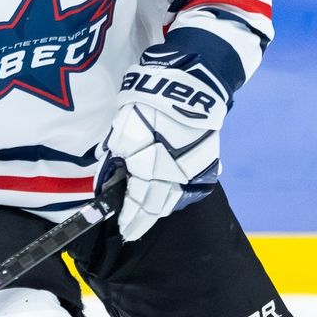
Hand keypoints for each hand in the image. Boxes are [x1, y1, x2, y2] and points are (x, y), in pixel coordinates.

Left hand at [101, 45, 227, 240]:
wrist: (189, 85)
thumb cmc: (147, 105)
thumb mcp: (122, 131)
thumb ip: (115, 160)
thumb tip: (110, 180)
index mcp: (150, 172)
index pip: (137, 204)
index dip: (129, 220)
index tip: (124, 231)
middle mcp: (174, 178)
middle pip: (157, 206)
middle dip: (144, 220)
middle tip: (133, 231)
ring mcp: (193, 171)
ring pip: (175, 199)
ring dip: (160, 209)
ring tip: (149, 216)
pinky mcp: (206, 160)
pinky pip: (190, 186)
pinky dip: (178, 194)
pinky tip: (171, 196)